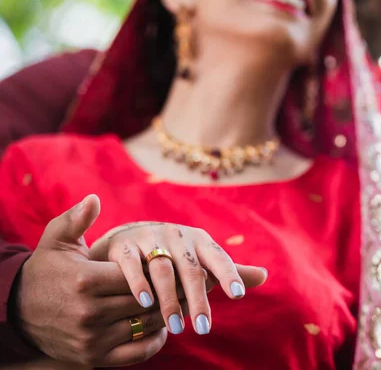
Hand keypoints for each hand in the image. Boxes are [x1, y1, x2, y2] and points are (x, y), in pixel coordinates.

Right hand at [15, 195, 173, 366]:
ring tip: (183, 303)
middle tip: (191, 284)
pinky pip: (135, 353)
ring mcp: (91, 338)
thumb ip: (77, 219)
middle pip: (146, 301)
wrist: (17, 312)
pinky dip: (154, 342)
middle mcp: (89, 312)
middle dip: (171, 292)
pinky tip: (162, 328)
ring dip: (167, 315)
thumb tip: (94, 198)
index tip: (178, 262)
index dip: (161, 268)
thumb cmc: (45, 270)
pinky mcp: (92, 358)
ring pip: (145, 325)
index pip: (139, 274)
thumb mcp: (56, 241)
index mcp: (85, 279)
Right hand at [91, 221, 267, 335]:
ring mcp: (149, 239)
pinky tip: (145, 303)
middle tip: (205, 329)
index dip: (229, 274)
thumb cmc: (174, 254)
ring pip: (163, 270)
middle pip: (191, 269)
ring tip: (176, 328)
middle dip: (198, 299)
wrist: (128, 237)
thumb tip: (265, 275)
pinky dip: (138, 283)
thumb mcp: (201, 258)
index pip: (219, 258)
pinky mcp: (123, 246)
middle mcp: (177, 237)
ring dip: (169, 300)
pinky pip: (131, 265)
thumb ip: (230, 269)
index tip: (238, 295)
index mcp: (199, 240)